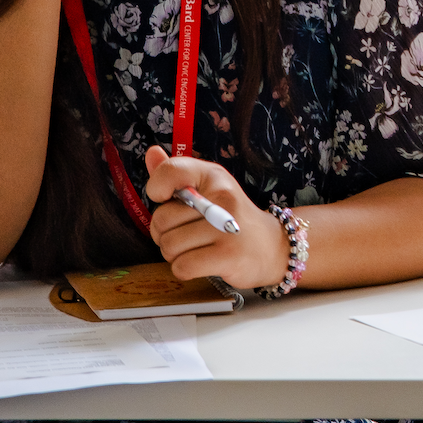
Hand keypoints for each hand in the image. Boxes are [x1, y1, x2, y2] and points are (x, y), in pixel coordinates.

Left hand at [143, 145, 289, 289]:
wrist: (271, 246)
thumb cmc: (230, 217)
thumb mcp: (208, 189)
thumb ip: (176, 174)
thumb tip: (151, 152)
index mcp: (213, 176)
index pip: (170, 172)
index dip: (157, 189)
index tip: (167, 200)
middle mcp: (222, 196)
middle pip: (161, 219)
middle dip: (164, 233)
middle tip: (186, 234)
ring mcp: (226, 226)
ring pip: (169, 246)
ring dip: (175, 254)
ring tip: (195, 248)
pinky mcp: (228, 255)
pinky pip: (182, 266)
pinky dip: (184, 269)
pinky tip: (201, 263)